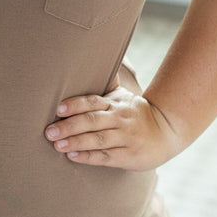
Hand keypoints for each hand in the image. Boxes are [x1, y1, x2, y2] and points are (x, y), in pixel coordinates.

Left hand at [44, 80, 181, 170]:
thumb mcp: (123, 96)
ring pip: (97, 139)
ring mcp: (125, 138)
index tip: (58, 109)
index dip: (75, 105)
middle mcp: (120, 119)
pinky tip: (73, 156)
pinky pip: (105, 156)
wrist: (167, 132)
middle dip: (69, 126)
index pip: (92, 102)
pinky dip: (88, 157)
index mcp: (115, 103)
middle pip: (92, 121)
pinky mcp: (127, 156)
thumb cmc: (136, 114)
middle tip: (49, 131)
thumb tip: (91, 59)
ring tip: (57, 145)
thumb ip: (106, 84)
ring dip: (75, 142)